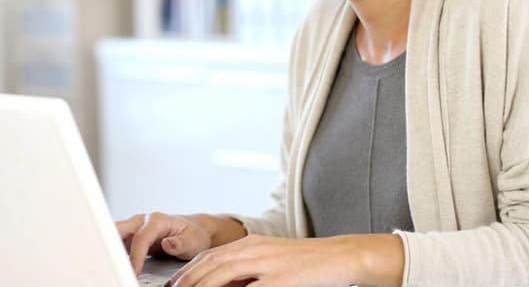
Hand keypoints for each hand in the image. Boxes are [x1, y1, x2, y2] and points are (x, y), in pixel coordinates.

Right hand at [116, 212, 212, 275]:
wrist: (196, 231)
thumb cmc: (194, 235)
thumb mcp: (193, 240)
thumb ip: (180, 243)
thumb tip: (167, 244)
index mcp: (156, 220)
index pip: (140, 239)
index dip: (135, 256)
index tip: (133, 271)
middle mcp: (142, 221)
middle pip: (118, 230)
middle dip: (109, 244)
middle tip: (107, 264)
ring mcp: (135, 228)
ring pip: (113, 235)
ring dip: (108, 248)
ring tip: (105, 265)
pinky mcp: (131, 237)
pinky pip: (116, 243)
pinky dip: (112, 252)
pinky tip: (112, 264)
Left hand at [166, 233, 404, 286]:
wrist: (342, 256)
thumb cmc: (310, 264)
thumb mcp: (273, 264)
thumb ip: (247, 274)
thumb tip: (224, 285)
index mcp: (251, 245)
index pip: (209, 258)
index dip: (187, 274)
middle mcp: (254, 249)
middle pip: (209, 265)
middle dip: (186, 282)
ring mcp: (266, 263)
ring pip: (220, 274)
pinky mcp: (279, 278)